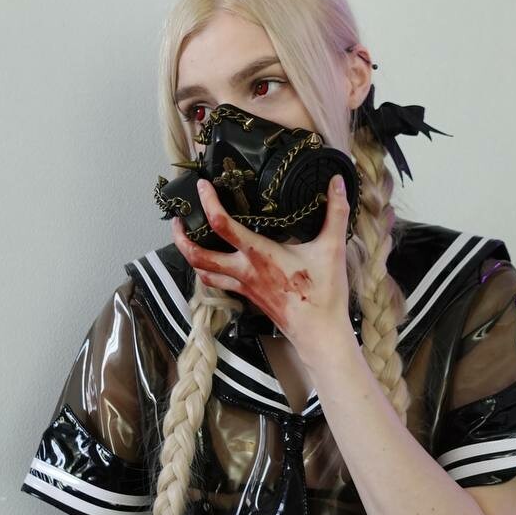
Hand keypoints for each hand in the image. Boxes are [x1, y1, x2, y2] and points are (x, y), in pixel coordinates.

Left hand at [170, 175, 352, 355]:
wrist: (318, 332)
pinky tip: (213, 262)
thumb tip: (338, 182)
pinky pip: (218, 283)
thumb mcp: (332, 248)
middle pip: (197, 255)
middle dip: (181, 237)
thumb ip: (336, 212)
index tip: (203, 185)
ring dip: (190, 255)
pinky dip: (208, 272)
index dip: (208, 202)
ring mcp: (243, 286)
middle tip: (177, 219)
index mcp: (258, 254)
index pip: (222, 225)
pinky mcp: (247, 296)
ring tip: (187, 238)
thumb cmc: (323, 294)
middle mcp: (244, 270)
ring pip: (203, 272)